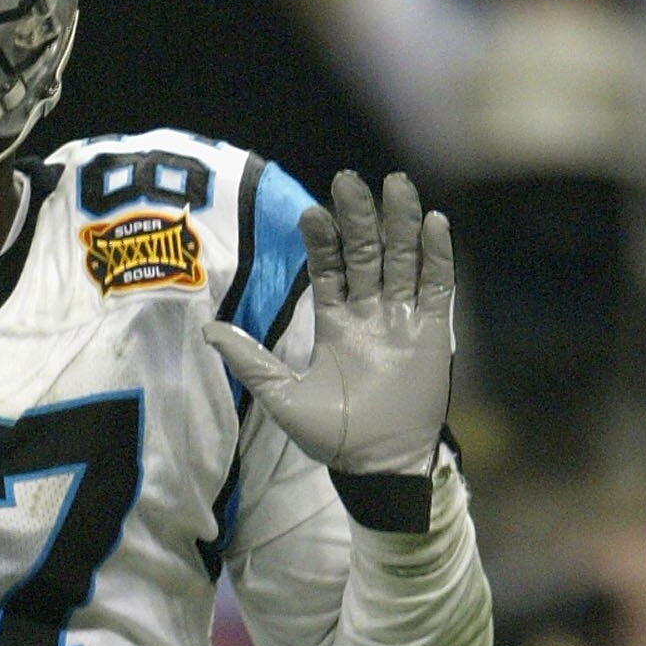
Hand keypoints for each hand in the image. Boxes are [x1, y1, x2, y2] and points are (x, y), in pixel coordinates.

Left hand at [206, 170, 453, 480]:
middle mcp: (369, 311)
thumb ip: (251, 361)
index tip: (311, 212)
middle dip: (359, 218)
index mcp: (335, 321)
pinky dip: (438, 256)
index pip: (329, 267)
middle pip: (366, 252)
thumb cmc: (330, 436)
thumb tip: (206, 330)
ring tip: (396, 185)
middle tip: (350, 181)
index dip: (322, 239)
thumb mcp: (282, 398)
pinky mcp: (433, 331)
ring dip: (400, 223)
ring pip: (403, 258)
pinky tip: (432, 224)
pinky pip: (438, 286)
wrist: (376, 465)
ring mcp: (402, 317)